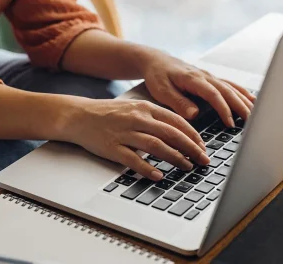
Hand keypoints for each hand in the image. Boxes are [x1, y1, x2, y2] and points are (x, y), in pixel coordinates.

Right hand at [61, 97, 209, 180]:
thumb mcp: (135, 108)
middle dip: (191, 148)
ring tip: (187, 167)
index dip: (193, 135)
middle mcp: (137, 118)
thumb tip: (181, 132)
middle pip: (171, 134)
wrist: (80, 115)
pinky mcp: (113, 147)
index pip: (176, 121)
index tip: (203, 147)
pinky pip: (133, 160)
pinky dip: (148, 168)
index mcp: (145, 108)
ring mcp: (125, 133)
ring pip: (156, 146)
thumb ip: (156, 118)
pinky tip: (158, 175)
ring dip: (175, 157)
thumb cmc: (110, 114)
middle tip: (203, 160)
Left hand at [138, 50, 255, 126]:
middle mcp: (205, 76)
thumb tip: (194, 114)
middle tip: (252, 122)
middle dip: (241, 106)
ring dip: (245, 99)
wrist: (156, 61)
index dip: (223, 109)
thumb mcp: (162, 91)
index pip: (213, 94)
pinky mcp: (210, 78)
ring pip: (232, 87)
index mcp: (193, 79)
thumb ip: (178, 102)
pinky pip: (230, 85)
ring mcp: (209, 76)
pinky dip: (242, 92)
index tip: (230, 123)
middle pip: (228, 90)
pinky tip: (252, 100)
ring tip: (258, 113)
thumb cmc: (157, 76)